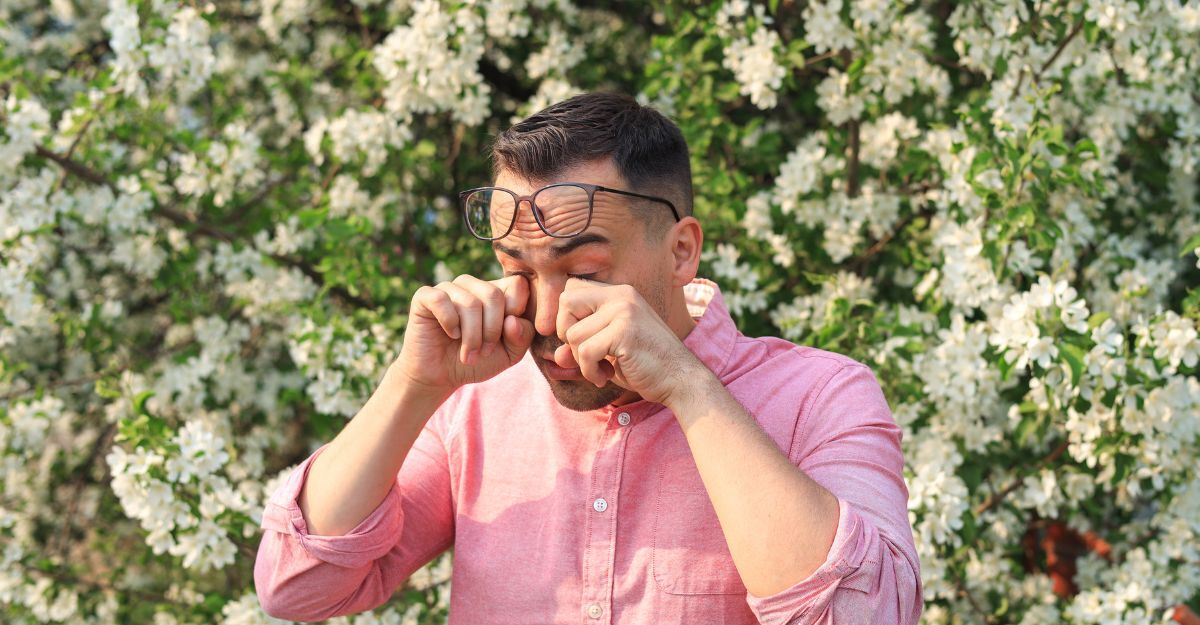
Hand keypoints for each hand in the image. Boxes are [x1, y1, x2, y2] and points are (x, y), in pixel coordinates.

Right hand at [390, 274, 534, 394]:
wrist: (441, 376)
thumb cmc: (478, 361)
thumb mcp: (509, 354)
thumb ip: (522, 337)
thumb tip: (513, 320)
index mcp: (497, 292)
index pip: (517, 284)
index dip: (517, 310)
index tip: (506, 335)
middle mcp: (473, 285)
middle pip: (493, 294)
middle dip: (492, 330)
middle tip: (485, 352)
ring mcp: (449, 288)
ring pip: (469, 302)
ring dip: (471, 336)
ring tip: (468, 354)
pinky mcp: (425, 296)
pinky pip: (441, 300)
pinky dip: (449, 323)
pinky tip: (450, 334)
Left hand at [552, 278, 702, 405]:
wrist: (680, 380)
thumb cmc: (644, 366)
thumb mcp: (607, 354)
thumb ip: (581, 349)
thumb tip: (555, 355)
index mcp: (619, 293)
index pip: (571, 289)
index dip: (567, 318)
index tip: (582, 342)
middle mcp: (621, 295)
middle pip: (566, 301)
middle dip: (568, 334)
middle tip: (587, 354)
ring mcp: (624, 310)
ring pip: (573, 334)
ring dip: (581, 360)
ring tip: (600, 369)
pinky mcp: (625, 330)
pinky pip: (586, 352)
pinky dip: (590, 371)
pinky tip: (605, 377)